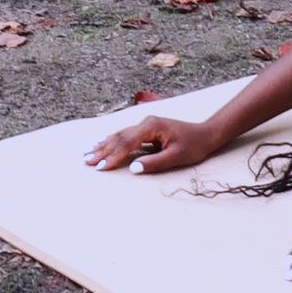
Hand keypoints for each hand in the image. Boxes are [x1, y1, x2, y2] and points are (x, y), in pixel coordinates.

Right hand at [86, 111, 224, 176]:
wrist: (205, 134)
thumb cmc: (193, 146)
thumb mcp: (175, 157)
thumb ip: (154, 163)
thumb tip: (133, 169)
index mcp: (151, 127)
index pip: (127, 143)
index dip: (113, 156)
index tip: (100, 167)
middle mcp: (145, 123)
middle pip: (119, 137)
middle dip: (102, 150)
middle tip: (86, 161)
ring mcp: (145, 125)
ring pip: (119, 135)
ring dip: (103, 144)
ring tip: (86, 151)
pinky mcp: (146, 129)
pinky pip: (125, 135)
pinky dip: (111, 140)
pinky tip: (101, 141)